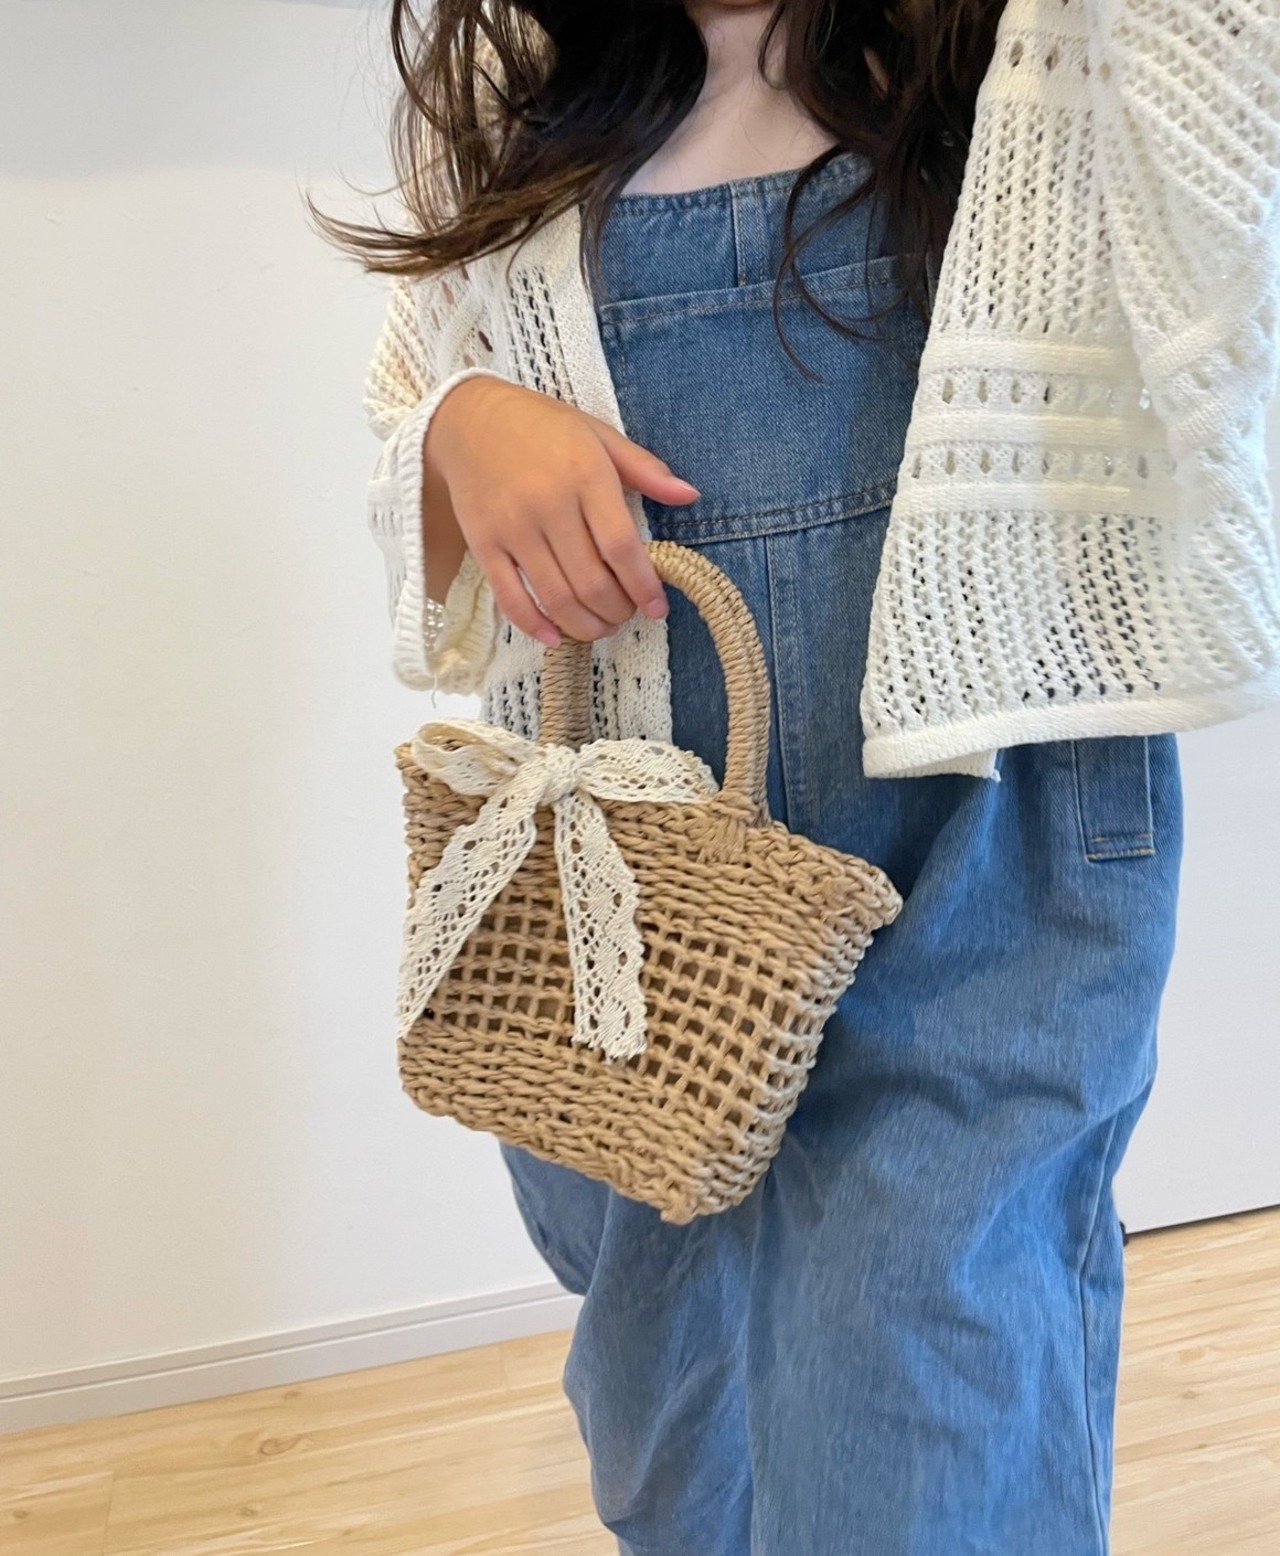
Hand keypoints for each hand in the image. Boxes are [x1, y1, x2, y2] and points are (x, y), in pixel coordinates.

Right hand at [423, 376, 699, 646]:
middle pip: (591, 581)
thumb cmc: (542, 427)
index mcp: (585, 475)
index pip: (621, 547)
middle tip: (627, 614)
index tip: (658, 608)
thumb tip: (691, 495)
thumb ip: (645, 468)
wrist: (469, 419)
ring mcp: (513, 528)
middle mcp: (548, 505)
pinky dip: (535, 626)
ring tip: (601, 626)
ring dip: (585, 625)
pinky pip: (510, 598)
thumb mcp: (599, 435)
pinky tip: (555, 636)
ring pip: (556, 597)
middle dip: (617, 611)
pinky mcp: (484, 544)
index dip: (644, 586)